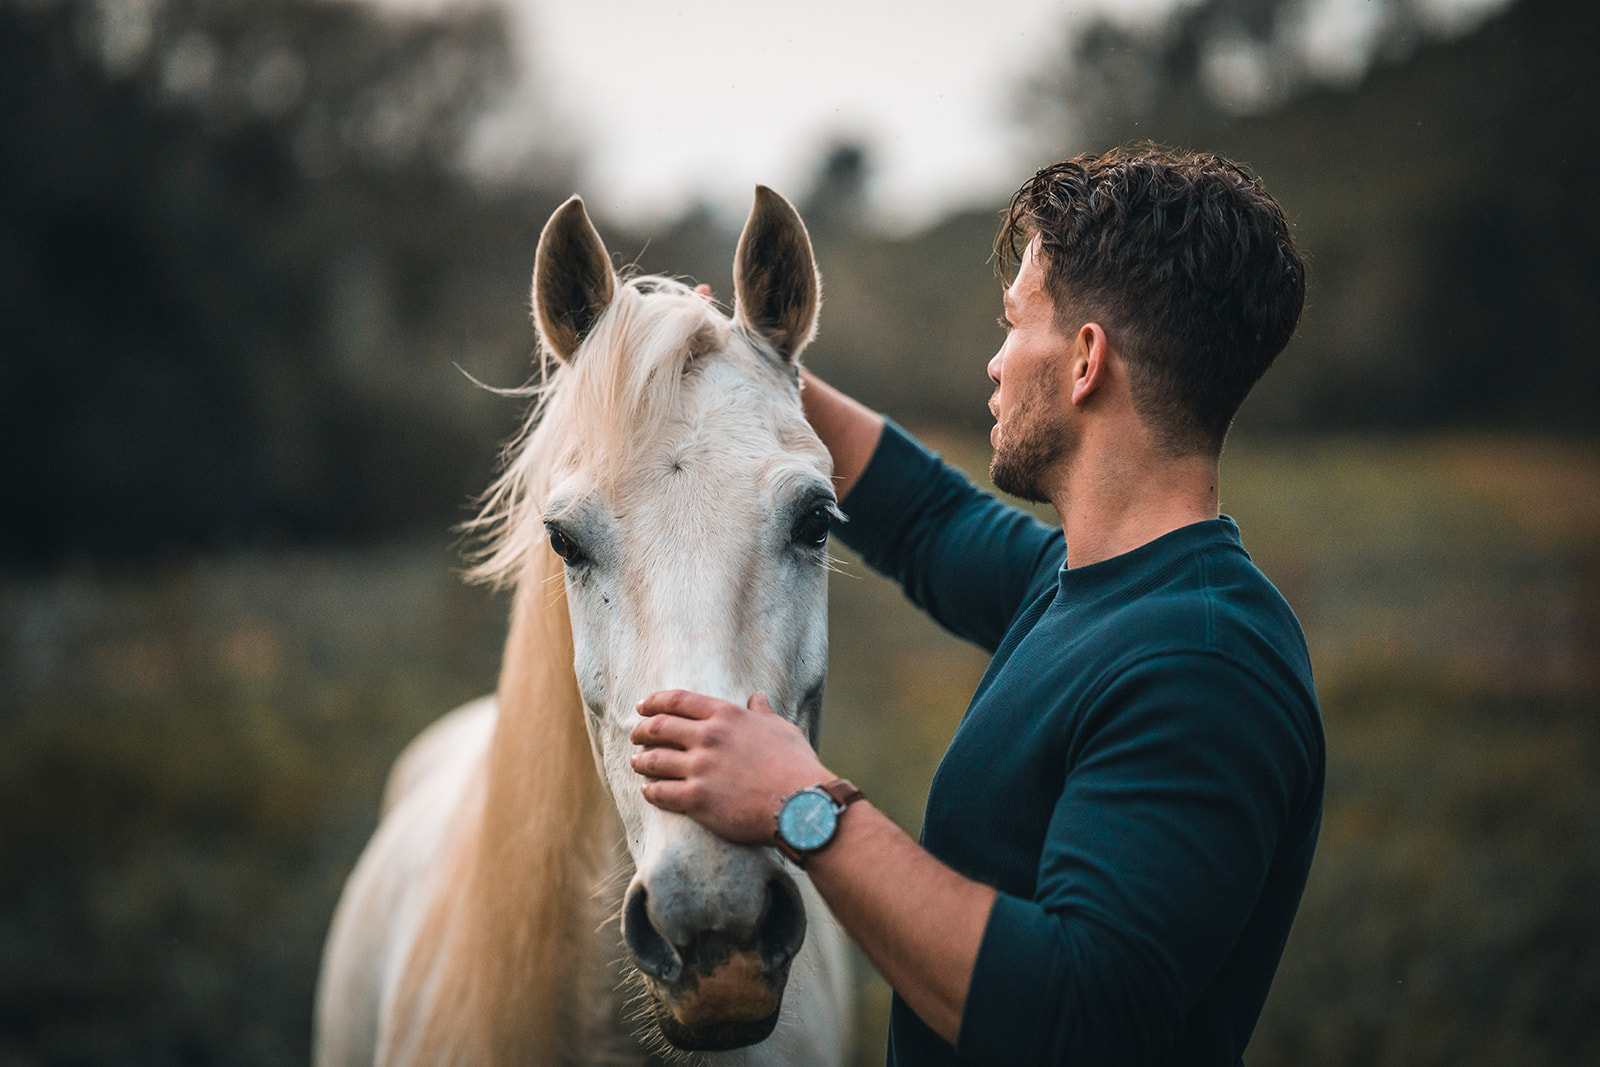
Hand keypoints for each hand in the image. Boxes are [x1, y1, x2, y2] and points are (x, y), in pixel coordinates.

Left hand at [630, 690, 829, 844]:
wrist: (801, 806)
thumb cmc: (797, 766)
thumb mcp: (781, 730)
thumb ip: (763, 713)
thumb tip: (758, 697)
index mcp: (727, 715)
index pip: (678, 701)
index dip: (655, 702)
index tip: (642, 706)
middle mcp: (708, 737)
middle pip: (659, 728)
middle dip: (641, 730)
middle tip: (635, 735)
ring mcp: (700, 768)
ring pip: (654, 760)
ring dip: (641, 761)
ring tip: (636, 762)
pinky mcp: (697, 799)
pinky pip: (661, 792)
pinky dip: (650, 791)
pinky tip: (648, 791)